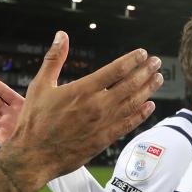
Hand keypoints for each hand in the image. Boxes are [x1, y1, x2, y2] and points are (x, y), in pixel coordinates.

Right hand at [0, 32, 161, 191]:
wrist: (33, 156)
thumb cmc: (34, 121)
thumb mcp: (40, 85)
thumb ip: (54, 58)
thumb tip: (61, 35)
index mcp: (82, 90)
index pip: (115, 70)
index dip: (132, 60)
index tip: (142, 54)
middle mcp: (97, 106)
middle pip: (130, 85)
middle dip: (145, 72)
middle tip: (157, 63)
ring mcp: (103, 124)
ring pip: (132, 104)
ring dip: (147, 90)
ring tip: (157, 79)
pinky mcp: (104, 140)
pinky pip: (128, 124)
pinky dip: (141, 114)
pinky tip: (149, 106)